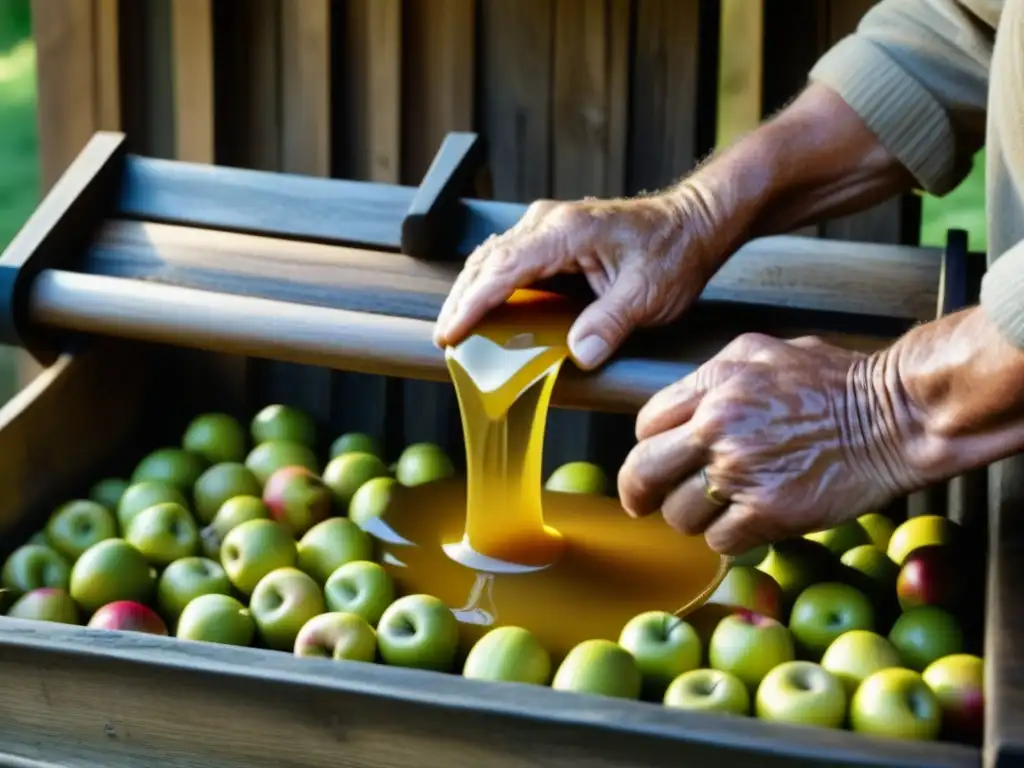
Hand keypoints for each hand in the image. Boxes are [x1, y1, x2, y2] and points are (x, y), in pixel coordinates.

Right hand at [432, 192, 719, 368]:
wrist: (694, 222)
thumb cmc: (674, 251)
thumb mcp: (649, 293)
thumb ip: (611, 323)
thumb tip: (578, 355)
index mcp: (565, 232)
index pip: (503, 270)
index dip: (472, 304)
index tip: (450, 333)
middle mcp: (549, 223)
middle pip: (487, 262)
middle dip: (462, 301)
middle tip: (446, 339)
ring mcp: (549, 227)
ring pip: (493, 258)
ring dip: (473, 292)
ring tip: (457, 328)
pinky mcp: (554, 238)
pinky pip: (511, 260)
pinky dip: (492, 285)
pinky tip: (486, 309)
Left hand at [617, 333, 921, 554]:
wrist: (895, 416)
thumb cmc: (838, 384)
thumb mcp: (763, 354)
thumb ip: (714, 376)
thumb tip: (682, 405)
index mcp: (713, 386)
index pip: (646, 425)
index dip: (649, 447)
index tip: (655, 460)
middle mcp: (717, 427)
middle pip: (643, 472)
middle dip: (639, 492)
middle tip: (643, 504)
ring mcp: (740, 472)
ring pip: (679, 515)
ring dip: (695, 517)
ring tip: (725, 506)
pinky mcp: (768, 512)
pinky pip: (719, 540)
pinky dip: (730, 537)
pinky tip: (751, 521)